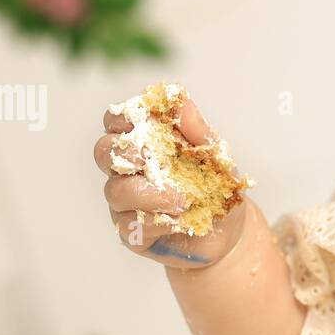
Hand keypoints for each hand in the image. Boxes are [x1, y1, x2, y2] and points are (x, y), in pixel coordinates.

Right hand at [93, 96, 244, 268]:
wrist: (229, 233)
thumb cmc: (217, 188)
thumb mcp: (217, 158)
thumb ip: (198, 131)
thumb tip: (181, 102)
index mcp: (144, 143)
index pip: (116, 121)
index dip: (123, 117)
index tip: (144, 120)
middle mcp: (128, 171)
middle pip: (104, 152)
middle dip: (127, 152)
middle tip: (153, 160)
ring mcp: (126, 203)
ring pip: (115, 190)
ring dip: (148, 192)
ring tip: (182, 199)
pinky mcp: (131, 233)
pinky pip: (129, 224)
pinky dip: (157, 220)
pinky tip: (180, 220)